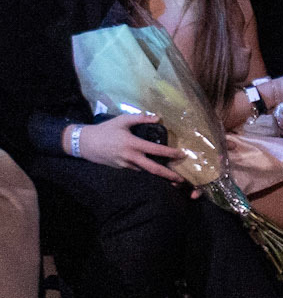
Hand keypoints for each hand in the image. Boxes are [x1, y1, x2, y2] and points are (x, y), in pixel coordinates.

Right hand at [69, 114, 185, 181]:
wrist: (85, 143)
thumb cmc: (105, 129)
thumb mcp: (122, 120)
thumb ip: (141, 118)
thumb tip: (158, 117)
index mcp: (132, 144)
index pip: (155, 150)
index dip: (169, 153)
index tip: (181, 155)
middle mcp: (130, 157)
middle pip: (153, 169)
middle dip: (168, 175)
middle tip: (181, 180)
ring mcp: (125, 165)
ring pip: (145, 171)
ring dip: (158, 174)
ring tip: (171, 177)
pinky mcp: (121, 168)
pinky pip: (136, 169)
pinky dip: (146, 169)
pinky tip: (153, 169)